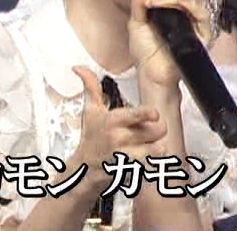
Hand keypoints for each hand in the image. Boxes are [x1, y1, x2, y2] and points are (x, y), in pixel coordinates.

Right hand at [70, 66, 168, 186]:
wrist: (84, 168)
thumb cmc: (91, 137)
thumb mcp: (90, 111)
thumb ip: (90, 87)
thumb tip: (79, 68)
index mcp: (113, 121)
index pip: (136, 115)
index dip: (149, 114)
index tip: (154, 114)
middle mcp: (120, 137)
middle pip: (156, 130)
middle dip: (158, 129)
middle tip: (152, 129)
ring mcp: (125, 155)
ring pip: (157, 148)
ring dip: (158, 145)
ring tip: (151, 143)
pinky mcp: (130, 169)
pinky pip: (153, 163)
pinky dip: (155, 159)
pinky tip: (148, 157)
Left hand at [128, 0, 210, 91]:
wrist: (151, 74)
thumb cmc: (145, 51)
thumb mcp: (136, 22)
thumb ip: (139, 2)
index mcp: (170, 6)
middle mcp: (184, 11)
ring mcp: (194, 21)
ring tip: (155, 1)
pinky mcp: (203, 33)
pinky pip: (202, 13)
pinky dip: (189, 4)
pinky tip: (176, 4)